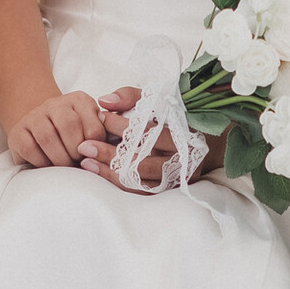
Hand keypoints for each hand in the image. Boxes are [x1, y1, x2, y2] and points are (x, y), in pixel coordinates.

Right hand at [8, 90, 112, 170]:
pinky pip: (29, 148)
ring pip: (47, 137)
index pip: (94, 126)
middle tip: (79, 163)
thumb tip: (110, 150)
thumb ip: (105, 135)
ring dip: (59, 159)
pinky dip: (41, 162)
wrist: (41, 127)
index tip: (94, 156)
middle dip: (76, 152)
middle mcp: (56, 103)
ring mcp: (34, 115)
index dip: (95, 146)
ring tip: (66, 166)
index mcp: (80, 100)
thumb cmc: (74, 135)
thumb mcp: (93, 128)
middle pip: (69, 125)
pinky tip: (49, 165)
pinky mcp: (18, 131)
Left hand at [77, 89, 227, 193]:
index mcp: (184, 135)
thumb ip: (131, 96)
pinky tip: (99, 174)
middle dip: (110, 153)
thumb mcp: (157, 101)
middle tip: (85, 145)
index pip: (148, 132)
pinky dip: (117, 183)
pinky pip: (140, 191)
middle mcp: (184, 160)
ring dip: (110, 172)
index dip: (122, 125)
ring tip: (86, 162)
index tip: (101, 116)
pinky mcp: (169, 190)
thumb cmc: (174, 117)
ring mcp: (177, 178)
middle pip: (142, 160)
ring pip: (140, 180)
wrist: (205, 141)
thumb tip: (105, 101)